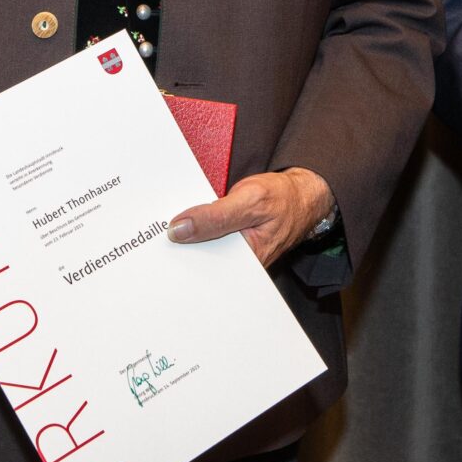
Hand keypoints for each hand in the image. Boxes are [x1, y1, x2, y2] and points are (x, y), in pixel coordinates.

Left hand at [169, 167, 335, 267]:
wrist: (301, 195)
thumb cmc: (283, 198)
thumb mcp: (249, 200)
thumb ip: (215, 216)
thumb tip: (180, 229)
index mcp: (248, 261)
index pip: (204, 267)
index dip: (180, 255)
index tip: (160, 243)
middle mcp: (240, 265)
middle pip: (200, 260)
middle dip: (181, 247)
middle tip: (160, 235)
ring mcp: (235, 256)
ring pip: (202, 250)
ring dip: (187, 237)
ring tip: (171, 227)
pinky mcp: (231, 245)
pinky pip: (208, 241)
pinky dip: (196, 230)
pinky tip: (186, 223)